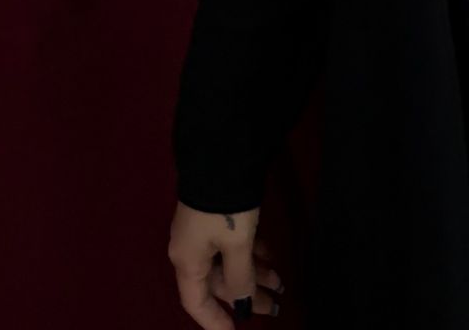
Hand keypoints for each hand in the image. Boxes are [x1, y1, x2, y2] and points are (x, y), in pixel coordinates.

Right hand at [168, 199, 286, 323]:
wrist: (222, 155)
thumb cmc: (227, 207)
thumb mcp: (237, 244)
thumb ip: (240, 278)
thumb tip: (242, 304)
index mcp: (188, 261)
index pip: (197, 303)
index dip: (215, 322)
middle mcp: (191, 251)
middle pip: (219, 283)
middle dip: (247, 296)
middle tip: (275, 306)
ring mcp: (202, 231)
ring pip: (228, 262)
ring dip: (253, 273)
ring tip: (279, 283)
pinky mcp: (215, 215)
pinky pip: (231, 244)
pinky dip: (250, 253)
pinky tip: (270, 256)